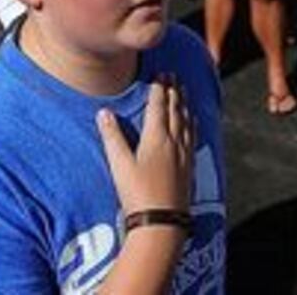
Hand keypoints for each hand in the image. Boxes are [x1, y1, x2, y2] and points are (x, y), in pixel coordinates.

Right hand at [97, 77, 194, 215]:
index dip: (159, 88)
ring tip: (183, 90)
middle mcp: (174, 141)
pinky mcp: (189, 166)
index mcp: (156, 137)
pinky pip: (192, 135)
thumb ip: (112, 136)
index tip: (160, 73)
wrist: (162, 222)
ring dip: (184, 103)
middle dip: (173, 90)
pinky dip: (191, 122)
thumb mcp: (119, 164)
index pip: (158, 106)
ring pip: (186, 120)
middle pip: (175, 109)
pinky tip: (192, 121)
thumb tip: (104, 112)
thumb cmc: (137, 193)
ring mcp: (184, 154)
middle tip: (172, 75)